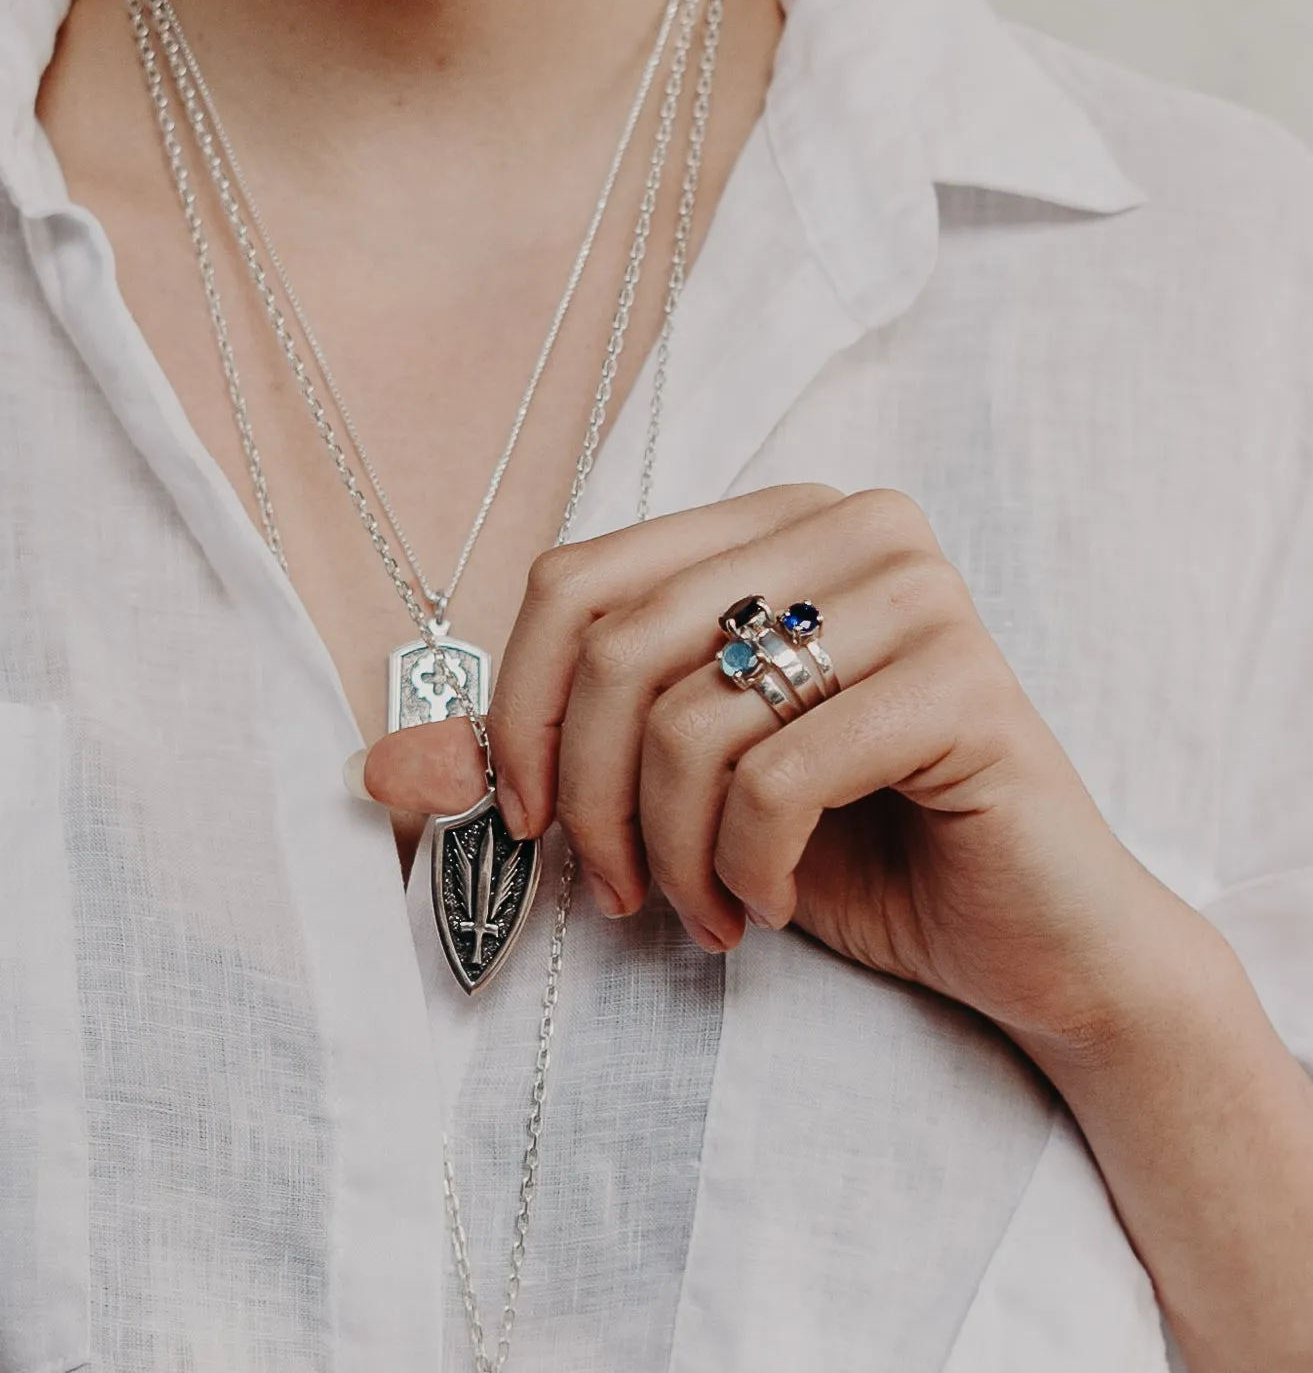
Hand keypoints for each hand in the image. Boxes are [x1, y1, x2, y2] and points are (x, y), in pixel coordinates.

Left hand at [362, 484, 1184, 1055]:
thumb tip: (377, 769)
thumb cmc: (852, 851)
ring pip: (692, 715)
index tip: (526, 821)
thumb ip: (543, 764)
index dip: (517, 708)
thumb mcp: (680, 797)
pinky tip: (762, 907)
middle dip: (585, 794)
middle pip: (620, 641)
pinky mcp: (965, 678)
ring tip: (697, 912)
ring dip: (667, 850)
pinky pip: (779, 772)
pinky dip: (742, 867)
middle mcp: (850, 523)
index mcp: (774, 519)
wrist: (1034, 938)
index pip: (576, 577)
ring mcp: (919, 589)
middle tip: (615, 892)